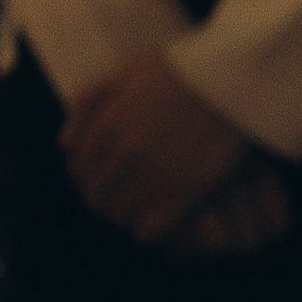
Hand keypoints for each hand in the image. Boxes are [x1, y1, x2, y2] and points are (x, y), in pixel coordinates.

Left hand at [60, 52, 282, 247]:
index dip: (91, 177)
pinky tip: (165, 214)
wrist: (237, 77)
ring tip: (150, 202)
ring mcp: (154, 177)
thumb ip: (88, 103)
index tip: (108, 177)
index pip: (79, 173)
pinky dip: (152, 227)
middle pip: (97, 200)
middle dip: (108, 198)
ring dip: (130, 212)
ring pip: (121, 216)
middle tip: (130, 192)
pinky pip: (150, 231)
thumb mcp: (127, 71)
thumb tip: (64, 145)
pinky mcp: (186, 194)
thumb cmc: (184, 71)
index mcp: (107, 128)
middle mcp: (125, 156)